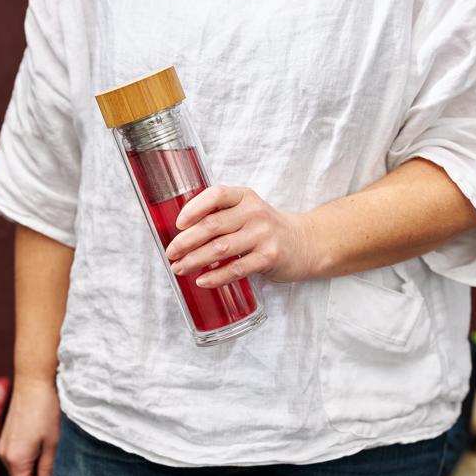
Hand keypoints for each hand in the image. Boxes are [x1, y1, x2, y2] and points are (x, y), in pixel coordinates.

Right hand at [0, 376, 61, 475]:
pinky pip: (16, 458)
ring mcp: (3, 445)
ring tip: (52, 474)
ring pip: (18, 470)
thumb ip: (48, 468)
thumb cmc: (47, 411)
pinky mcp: (7, 436)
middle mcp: (5, 455)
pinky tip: (43, 457)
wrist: (33, 382)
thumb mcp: (53, 443)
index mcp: (16, 460)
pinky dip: (27, 463)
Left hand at [164, 185, 319, 287]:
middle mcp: (254, 213)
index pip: (216, 195)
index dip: (193, 208)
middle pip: (212, 226)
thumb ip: (221, 215)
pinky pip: (236, 269)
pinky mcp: (269, 257)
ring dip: (195, 260)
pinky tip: (202, 281)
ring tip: (179, 268)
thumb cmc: (267, 228)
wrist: (305, 243)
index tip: (178, 224)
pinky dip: (216, 277)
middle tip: (171, 253)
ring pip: (220, 248)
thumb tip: (182, 233)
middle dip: (186, 241)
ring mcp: (263, 235)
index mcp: (245, 197)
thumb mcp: (248, 211)